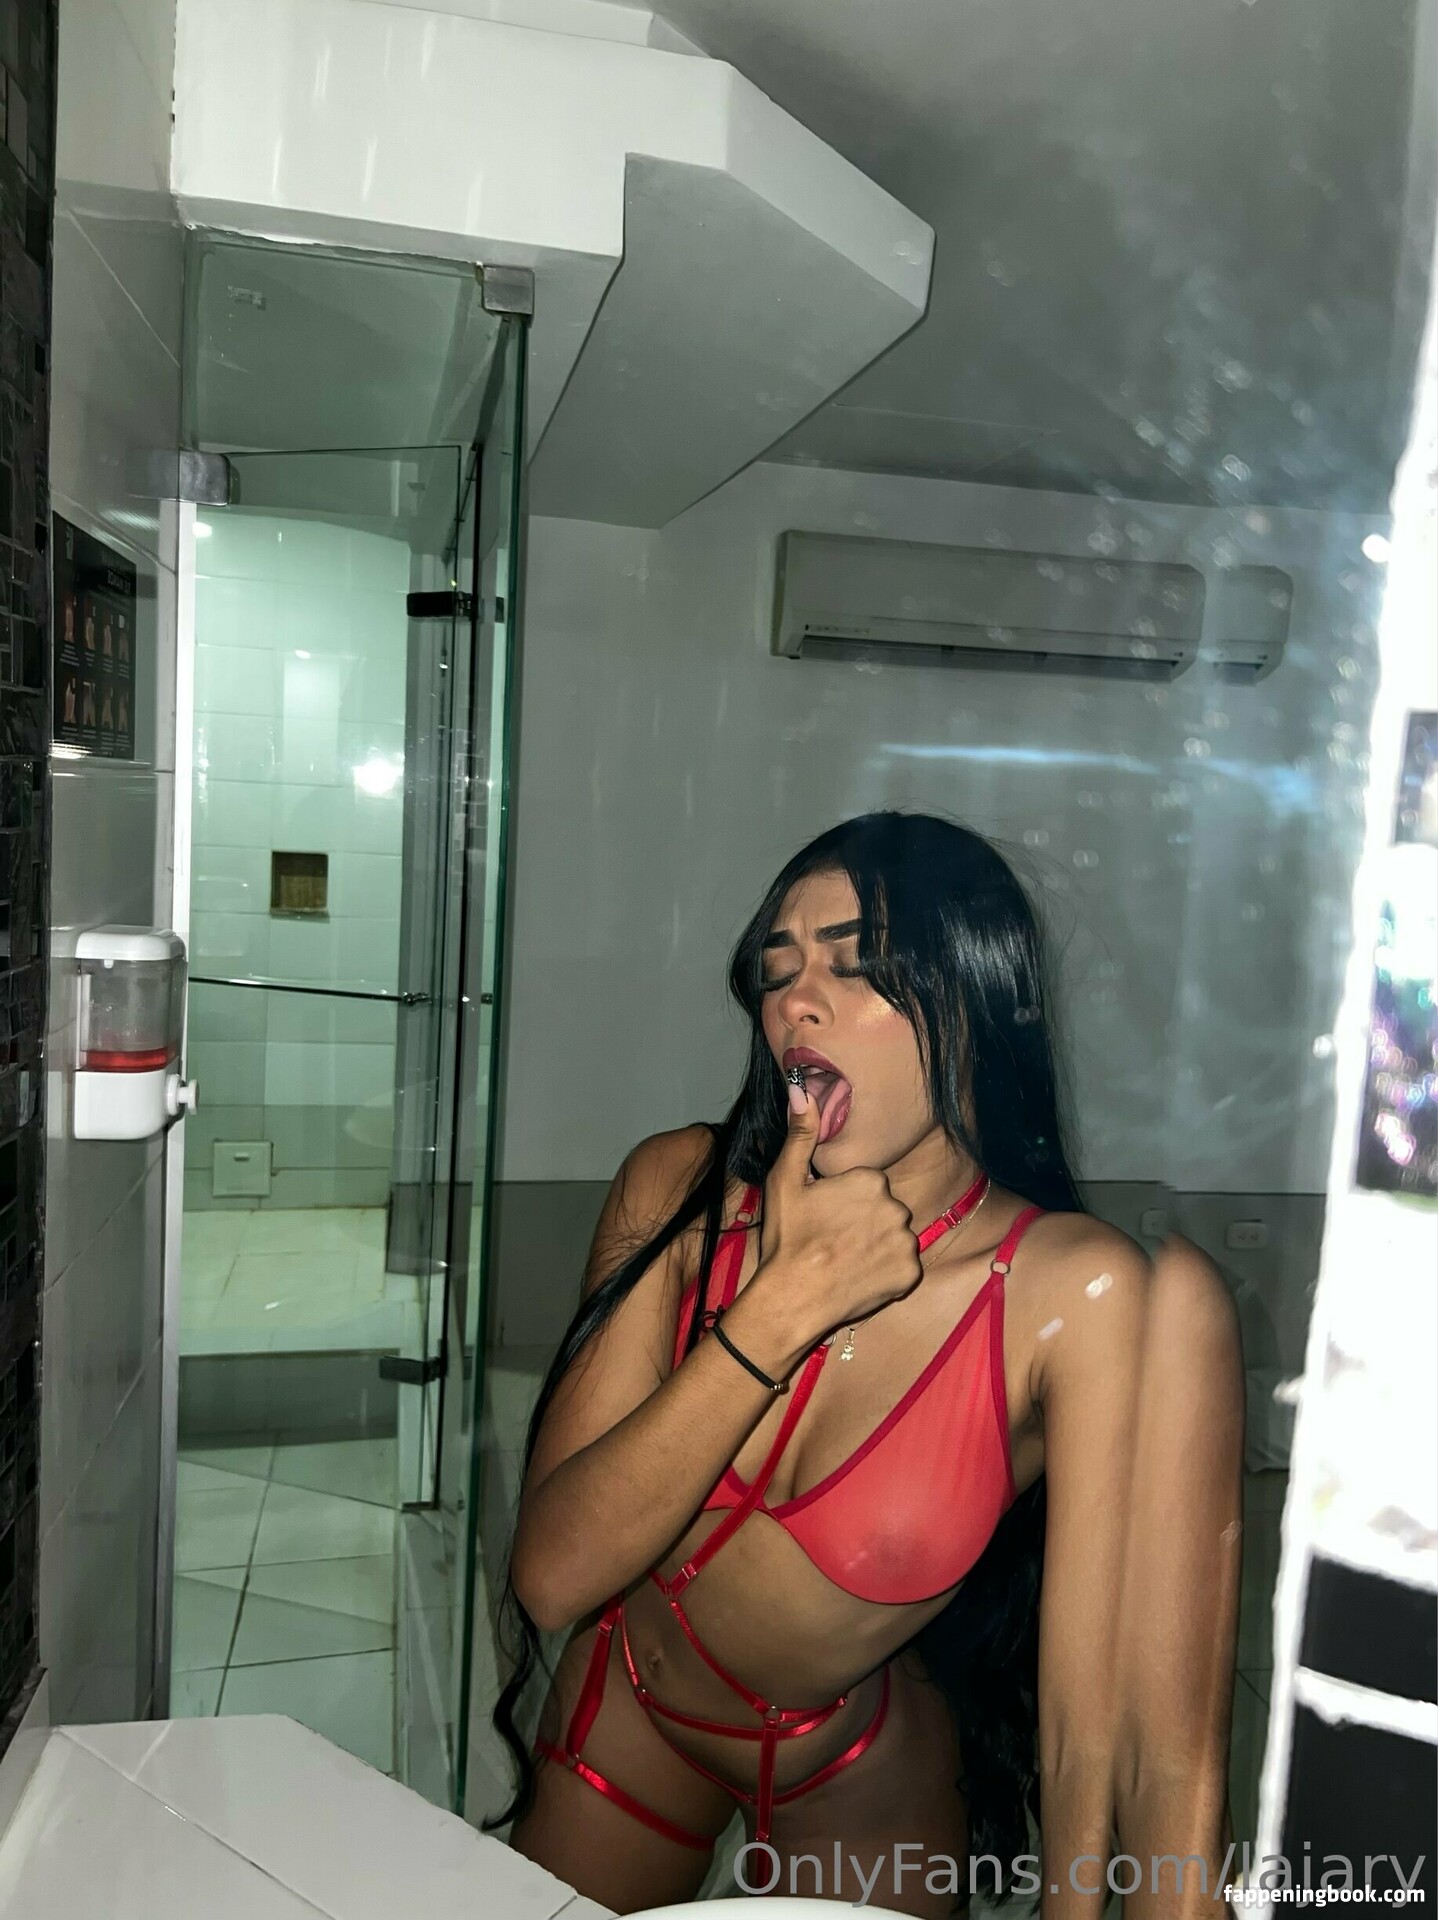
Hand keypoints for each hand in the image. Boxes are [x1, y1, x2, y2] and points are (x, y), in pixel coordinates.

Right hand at [753, 1079, 922, 1343]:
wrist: (793, 1297)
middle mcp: (896, 1207)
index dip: (845, 1202)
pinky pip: (903, 1268)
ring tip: (846, 1260)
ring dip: (877, 1247)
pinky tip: (860, 1277)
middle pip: (884, 1211)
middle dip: (865, 1222)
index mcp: (871, 1180)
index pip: (868, 1186)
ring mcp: (906, 1243)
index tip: (826, 1218)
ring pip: (895, 1238)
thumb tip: (801, 1088)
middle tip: (834, 1240)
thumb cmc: (787, 1238)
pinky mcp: (910, 1274)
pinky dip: (887, 1273)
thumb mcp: (785, 1180)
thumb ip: (801, 1133)